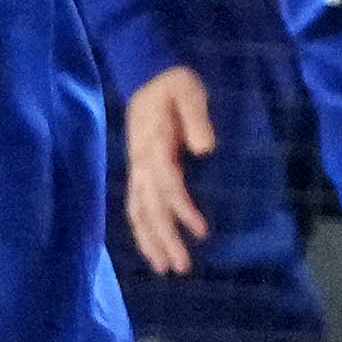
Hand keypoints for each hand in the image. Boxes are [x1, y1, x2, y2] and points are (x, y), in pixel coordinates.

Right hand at [117, 63, 216, 276]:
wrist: (147, 74)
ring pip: (139, 211)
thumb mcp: (189, 91)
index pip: (167, 184)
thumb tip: (205, 148)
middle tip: (180, 267)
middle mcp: (141, 162)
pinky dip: (143, 229)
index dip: (182, 209)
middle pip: (149, 207)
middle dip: (164, 238)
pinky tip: (153, 249)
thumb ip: (197, 117)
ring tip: (165, 268)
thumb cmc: (173, 84)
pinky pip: (136, 206)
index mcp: (153, 144)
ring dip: (150, 241)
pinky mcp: (139, 171)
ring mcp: (137, 168)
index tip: (201, 230)